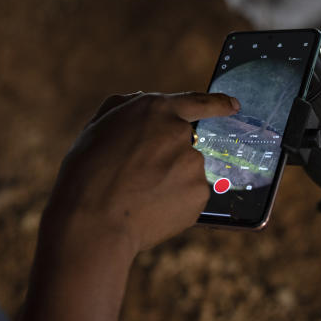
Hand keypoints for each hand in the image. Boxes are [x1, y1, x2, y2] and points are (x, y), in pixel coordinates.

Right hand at [43, 91, 239, 256]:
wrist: (93, 220)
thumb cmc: (86, 172)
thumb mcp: (97, 127)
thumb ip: (126, 109)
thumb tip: (142, 100)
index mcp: (155, 109)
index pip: (198, 101)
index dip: (218, 104)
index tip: (234, 106)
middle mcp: (180, 132)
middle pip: (184, 144)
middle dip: (168, 158)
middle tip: (140, 177)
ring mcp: (193, 164)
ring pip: (186, 172)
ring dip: (170, 182)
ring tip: (139, 196)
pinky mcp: (199, 193)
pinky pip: (190, 197)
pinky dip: (174, 203)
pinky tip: (150, 209)